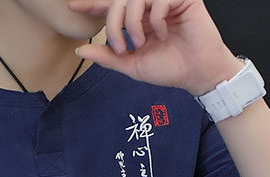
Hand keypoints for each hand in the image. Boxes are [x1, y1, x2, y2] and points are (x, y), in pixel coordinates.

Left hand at [67, 0, 242, 94]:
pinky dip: (156, 18)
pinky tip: (163, 33)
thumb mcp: (133, 65)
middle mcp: (150, 6)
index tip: (72, 6)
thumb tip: (80, 51)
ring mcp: (166, 0)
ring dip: (132, 22)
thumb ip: (108, 57)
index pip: (112, 6)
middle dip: (114, 23)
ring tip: (141, 43)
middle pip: (120, 0)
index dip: (93, 5)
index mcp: (139, 19)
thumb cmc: (170, 69)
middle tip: (121, 47)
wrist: (197, 75)